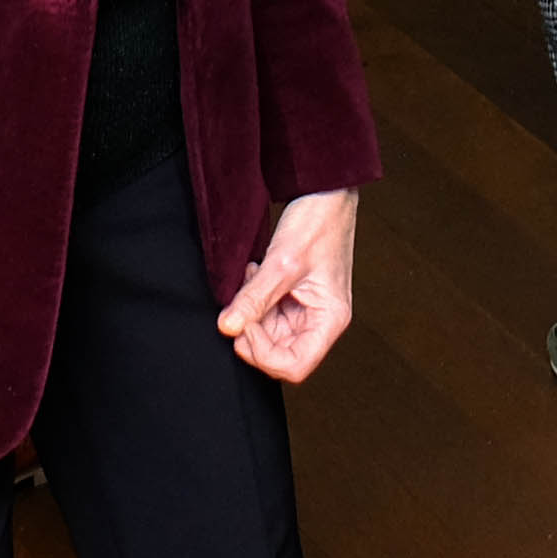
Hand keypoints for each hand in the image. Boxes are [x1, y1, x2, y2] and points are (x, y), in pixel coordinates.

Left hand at [213, 187, 358, 382]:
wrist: (323, 191)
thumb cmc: (318, 223)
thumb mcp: (282, 263)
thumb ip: (253, 298)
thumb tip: (227, 328)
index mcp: (330, 319)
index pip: (296, 366)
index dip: (264, 356)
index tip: (245, 327)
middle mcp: (320, 321)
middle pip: (280, 355)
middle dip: (253, 334)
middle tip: (238, 306)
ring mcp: (307, 310)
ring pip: (270, 335)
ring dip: (251, 314)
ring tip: (250, 278)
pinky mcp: (294, 298)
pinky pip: (268, 315)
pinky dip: (253, 301)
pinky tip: (254, 274)